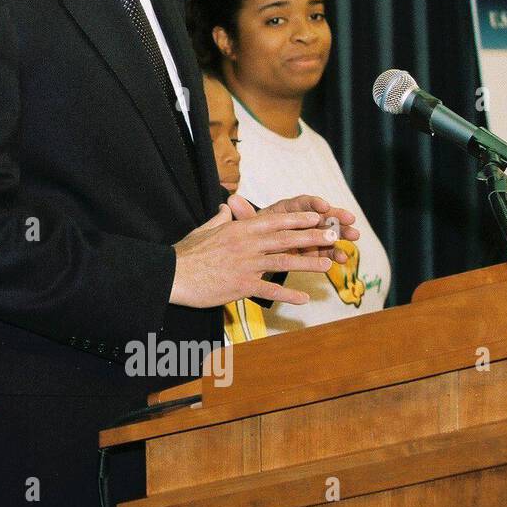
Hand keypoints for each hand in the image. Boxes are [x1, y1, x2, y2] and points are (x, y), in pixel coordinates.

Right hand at [170, 203, 340, 307]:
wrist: (172, 274)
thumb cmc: (186, 252)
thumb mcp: (204, 229)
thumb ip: (220, 218)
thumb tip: (226, 207)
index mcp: (239, 229)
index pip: (275, 221)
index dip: (298, 218)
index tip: (317, 216)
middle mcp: (246, 244)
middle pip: (286, 239)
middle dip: (312, 237)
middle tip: (334, 236)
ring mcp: (246, 265)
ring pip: (284, 262)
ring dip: (308, 263)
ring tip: (328, 264)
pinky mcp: (242, 286)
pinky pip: (270, 291)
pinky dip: (288, 295)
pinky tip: (304, 299)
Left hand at [229, 194, 358, 261]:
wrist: (251, 254)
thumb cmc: (250, 236)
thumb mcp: (245, 228)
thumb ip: (244, 216)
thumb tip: (231, 201)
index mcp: (284, 211)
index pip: (300, 203)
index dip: (312, 203)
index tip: (323, 206)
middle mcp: (298, 221)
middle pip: (319, 216)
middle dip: (334, 217)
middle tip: (349, 219)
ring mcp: (307, 236)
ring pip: (326, 233)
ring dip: (341, 234)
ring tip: (354, 236)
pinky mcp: (311, 251)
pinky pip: (324, 252)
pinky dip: (333, 254)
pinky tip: (343, 258)